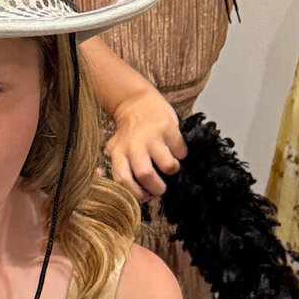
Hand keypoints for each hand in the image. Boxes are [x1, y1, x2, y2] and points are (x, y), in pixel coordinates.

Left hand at [106, 86, 186, 201]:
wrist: (136, 101)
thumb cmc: (129, 131)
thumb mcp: (117, 148)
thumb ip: (123, 169)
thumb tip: (140, 197)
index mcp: (119, 152)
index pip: (123, 179)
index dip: (136, 193)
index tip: (145, 197)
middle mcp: (134, 144)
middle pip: (146, 174)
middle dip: (157, 187)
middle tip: (161, 189)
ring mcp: (152, 136)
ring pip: (168, 165)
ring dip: (172, 170)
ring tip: (170, 166)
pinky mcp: (169, 128)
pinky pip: (181, 152)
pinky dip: (181, 155)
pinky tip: (175, 150)